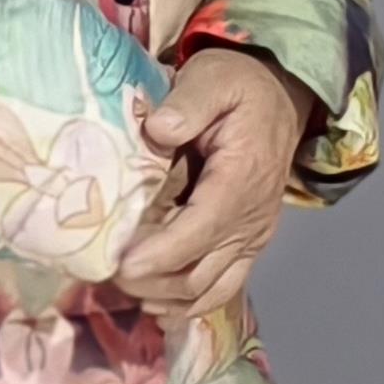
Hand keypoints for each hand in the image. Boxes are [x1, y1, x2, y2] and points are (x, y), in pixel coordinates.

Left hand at [118, 43, 321, 322]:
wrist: (280, 98)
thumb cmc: (239, 87)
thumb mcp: (214, 77)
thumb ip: (188, 103)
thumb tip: (156, 130)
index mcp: (244, 177)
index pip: (202, 229)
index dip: (161, 254)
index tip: (119, 264)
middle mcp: (253, 217)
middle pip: (199, 273)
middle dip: (149, 282)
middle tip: (103, 271)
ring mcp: (253, 236)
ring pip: (207, 290)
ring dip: (163, 297)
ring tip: (122, 285)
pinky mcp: (247, 245)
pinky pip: (220, 289)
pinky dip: (186, 305)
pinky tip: (153, 302)